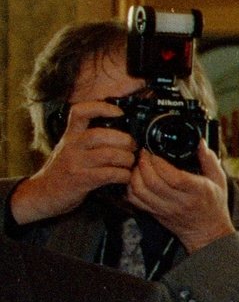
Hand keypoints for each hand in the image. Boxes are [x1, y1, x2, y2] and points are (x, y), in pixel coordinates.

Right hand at [7, 101, 135, 224]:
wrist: (43, 193)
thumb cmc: (63, 169)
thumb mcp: (71, 147)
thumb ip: (89, 137)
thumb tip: (122, 129)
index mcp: (70, 135)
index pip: (80, 111)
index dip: (101, 107)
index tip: (119, 112)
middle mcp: (71, 145)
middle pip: (100, 135)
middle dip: (124, 140)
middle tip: (133, 146)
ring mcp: (75, 162)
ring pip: (109, 154)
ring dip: (127, 159)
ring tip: (130, 162)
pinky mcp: (81, 180)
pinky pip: (109, 174)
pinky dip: (123, 175)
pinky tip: (125, 176)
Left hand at [126, 143, 232, 252]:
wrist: (207, 232)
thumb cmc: (213, 204)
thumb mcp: (218, 180)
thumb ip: (209, 160)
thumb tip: (200, 142)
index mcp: (196, 191)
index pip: (173, 177)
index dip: (158, 162)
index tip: (155, 151)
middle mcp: (179, 201)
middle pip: (152, 182)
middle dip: (143, 164)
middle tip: (144, 153)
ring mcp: (164, 209)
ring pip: (140, 191)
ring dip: (134, 174)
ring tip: (139, 165)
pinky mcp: (154, 213)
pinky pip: (135, 200)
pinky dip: (130, 187)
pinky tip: (136, 178)